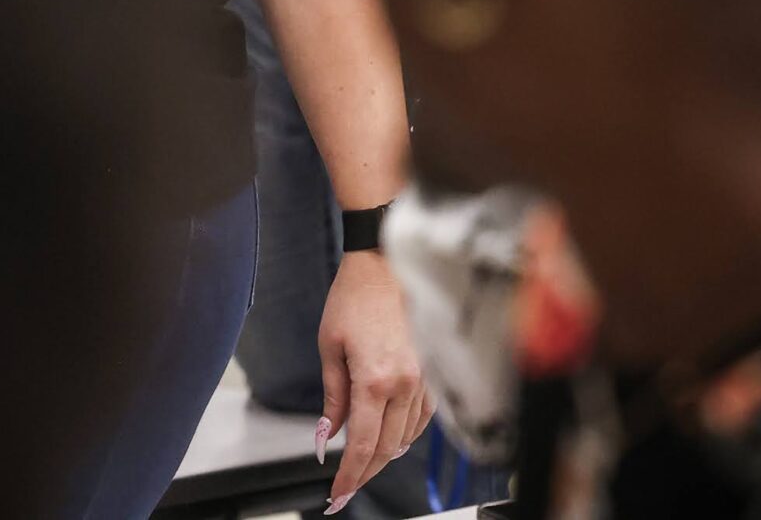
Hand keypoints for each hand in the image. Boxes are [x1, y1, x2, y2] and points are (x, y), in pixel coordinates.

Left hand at [314, 249, 432, 514]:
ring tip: (361, 466)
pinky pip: (421, 420)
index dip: (349, 476)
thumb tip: (328, 436)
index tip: (336, 494)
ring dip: (384, 457)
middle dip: (364, 474)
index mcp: (375, 380)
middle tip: (344, 488)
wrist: (383, 267)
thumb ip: (333, 397)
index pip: (363, 445)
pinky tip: (390, 440)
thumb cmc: (353, 299)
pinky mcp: (432, 374)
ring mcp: (424, 381)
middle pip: (387, 450)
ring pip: (406, 439)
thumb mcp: (330, 347)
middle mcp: (405, 385)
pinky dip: (404, 436)